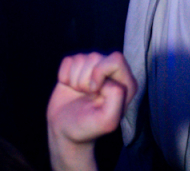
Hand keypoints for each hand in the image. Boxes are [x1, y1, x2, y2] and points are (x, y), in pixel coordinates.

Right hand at [47, 51, 136, 168]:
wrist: (64, 132)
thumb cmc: (87, 128)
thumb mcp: (107, 121)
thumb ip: (116, 98)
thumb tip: (108, 80)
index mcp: (125, 83)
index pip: (116, 59)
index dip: (100, 73)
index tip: (94, 91)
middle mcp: (111, 72)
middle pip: (96, 56)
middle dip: (85, 78)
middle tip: (86, 94)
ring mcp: (93, 68)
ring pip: (81, 58)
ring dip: (75, 80)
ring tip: (79, 94)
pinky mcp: (76, 68)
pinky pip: (67, 60)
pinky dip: (64, 76)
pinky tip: (71, 88)